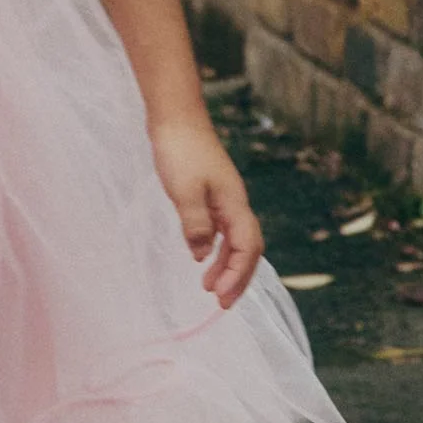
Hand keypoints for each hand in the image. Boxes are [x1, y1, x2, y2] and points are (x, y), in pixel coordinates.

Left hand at [151, 117, 261, 308]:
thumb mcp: (184, 191)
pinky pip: (221, 229)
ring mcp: (224, 199)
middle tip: (221, 304)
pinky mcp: (210, 194)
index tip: (219, 298)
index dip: (237, 275)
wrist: (175, 118)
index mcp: (234, 204)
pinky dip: (216, 248)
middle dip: (238, 277)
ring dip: (226, 265)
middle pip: (247, 248)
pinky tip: (201, 256)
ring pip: (234, 240)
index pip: (247, 247)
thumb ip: (195, 224)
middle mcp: (234, 203)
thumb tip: (203, 254)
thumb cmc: (180, 151)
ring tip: (208, 287)